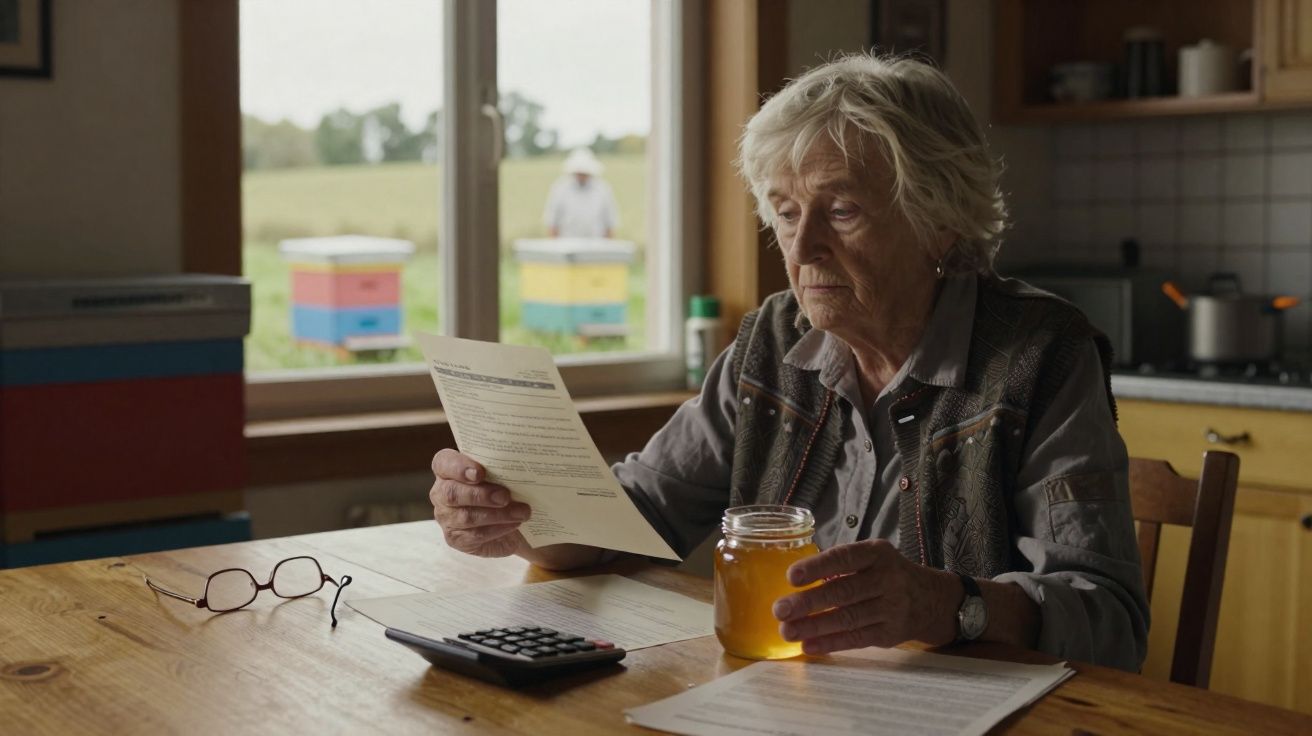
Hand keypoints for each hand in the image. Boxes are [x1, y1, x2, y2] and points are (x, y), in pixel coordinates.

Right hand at [429, 448, 532, 557]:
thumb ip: (500, 467)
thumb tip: (515, 465)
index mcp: (447, 469)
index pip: (443, 463)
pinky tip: (514, 524)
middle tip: (505, 496)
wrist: (512, 520)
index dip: (459, 467)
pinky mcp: (456, 539)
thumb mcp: (502, 473)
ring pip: (466, 517)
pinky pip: (476, 535)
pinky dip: (498, 529)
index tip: (480, 473)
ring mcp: (446, 518)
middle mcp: (441, 493)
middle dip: (481, 495)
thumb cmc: (503, 487)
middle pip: (452, 493)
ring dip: (498, 514)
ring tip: (521, 512)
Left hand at [771, 539, 960, 654]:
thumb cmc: (888, 574)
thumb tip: (797, 581)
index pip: (844, 558)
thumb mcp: (873, 557)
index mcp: (877, 553)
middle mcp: (887, 579)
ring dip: (814, 626)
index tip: (791, 577)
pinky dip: (831, 643)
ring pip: (848, 618)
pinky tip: (809, 646)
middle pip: (843, 592)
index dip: (818, 567)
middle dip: (808, 602)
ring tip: (788, 631)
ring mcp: (891, 607)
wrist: (932, 599)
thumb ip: (842, 564)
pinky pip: (857, 639)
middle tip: (779, 610)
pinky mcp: (891, 633)